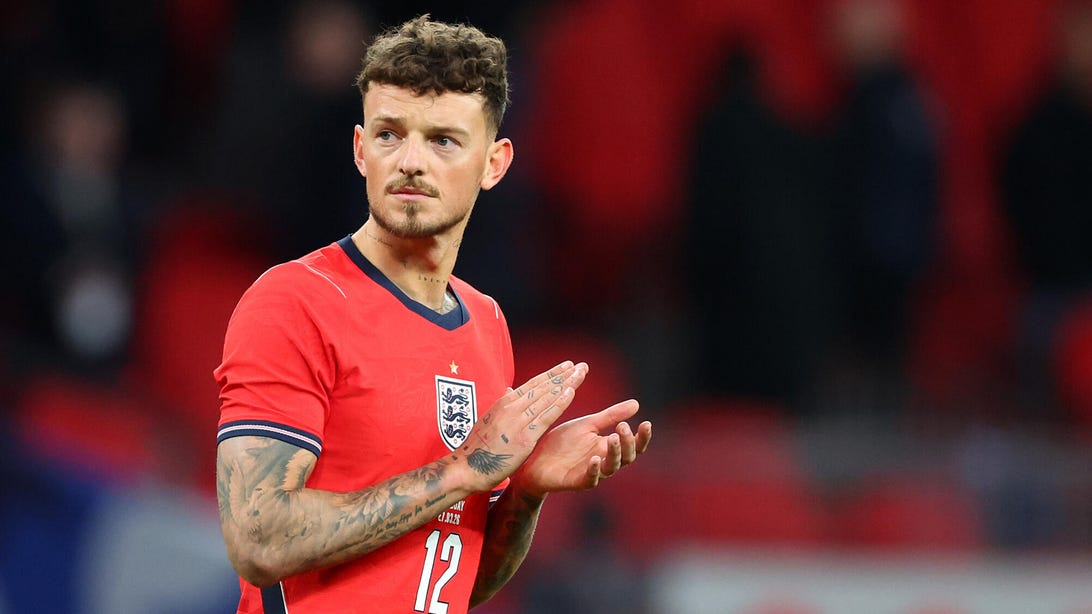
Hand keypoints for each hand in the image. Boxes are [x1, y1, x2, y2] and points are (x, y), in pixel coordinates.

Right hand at [457, 361, 587, 492]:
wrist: (467, 468)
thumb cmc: (477, 447)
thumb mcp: (488, 419)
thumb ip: (502, 405)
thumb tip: (509, 390)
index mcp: (504, 402)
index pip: (533, 384)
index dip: (551, 374)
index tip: (566, 366)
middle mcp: (512, 408)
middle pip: (543, 387)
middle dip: (563, 375)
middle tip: (581, 366)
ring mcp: (518, 421)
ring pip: (546, 398)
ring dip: (566, 384)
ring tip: (580, 374)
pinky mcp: (524, 438)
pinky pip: (546, 417)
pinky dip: (559, 403)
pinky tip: (571, 392)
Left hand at [513, 399, 651, 497]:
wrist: (533, 459)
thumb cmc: (562, 443)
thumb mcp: (587, 424)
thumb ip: (610, 416)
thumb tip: (637, 404)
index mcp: (607, 446)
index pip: (633, 445)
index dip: (642, 437)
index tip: (646, 423)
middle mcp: (604, 460)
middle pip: (627, 457)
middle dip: (629, 443)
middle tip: (623, 427)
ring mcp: (592, 472)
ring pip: (611, 467)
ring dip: (615, 453)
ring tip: (614, 438)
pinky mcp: (577, 481)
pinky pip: (590, 479)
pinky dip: (594, 469)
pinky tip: (595, 458)